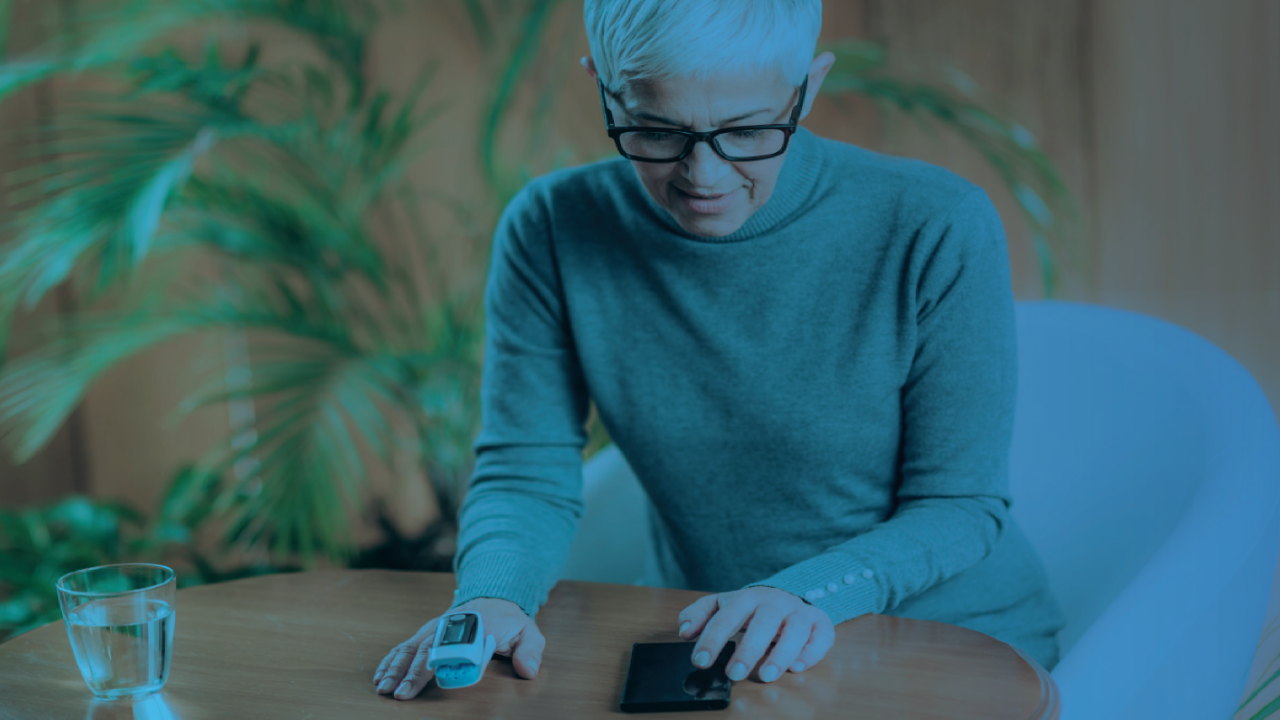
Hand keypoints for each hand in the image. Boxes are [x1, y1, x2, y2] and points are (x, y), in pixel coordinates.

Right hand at [373, 597, 544, 699]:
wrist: (493, 597)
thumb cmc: (510, 620)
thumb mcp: (529, 633)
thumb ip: (531, 651)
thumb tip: (527, 670)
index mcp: (477, 627)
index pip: (462, 646)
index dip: (448, 661)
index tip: (436, 676)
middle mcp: (451, 626)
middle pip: (429, 649)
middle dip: (413, 672)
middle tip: (401, 693)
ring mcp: (435, 629)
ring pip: (412, 647)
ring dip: (396, 668)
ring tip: (384, 688)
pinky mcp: (426, 633)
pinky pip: (405, 646)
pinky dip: (391, 660)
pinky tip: (380, 675)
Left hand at [678, 586, 834, 683]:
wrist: (788, 595)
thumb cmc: (751, 608)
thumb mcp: (723, 605)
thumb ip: (699, 614)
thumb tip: (684, 631)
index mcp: (747, 597)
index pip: (727, 617)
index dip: (712, 639)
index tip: (700, 661)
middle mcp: (775, 602)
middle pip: (763, 622)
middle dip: (748, 649)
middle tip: (734, 674)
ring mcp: (799, 612)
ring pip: (795, 630)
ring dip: (781, 654)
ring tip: (766, 675)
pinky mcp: (820, 623)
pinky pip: (821, 635)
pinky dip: (812, 652)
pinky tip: (797, 667)